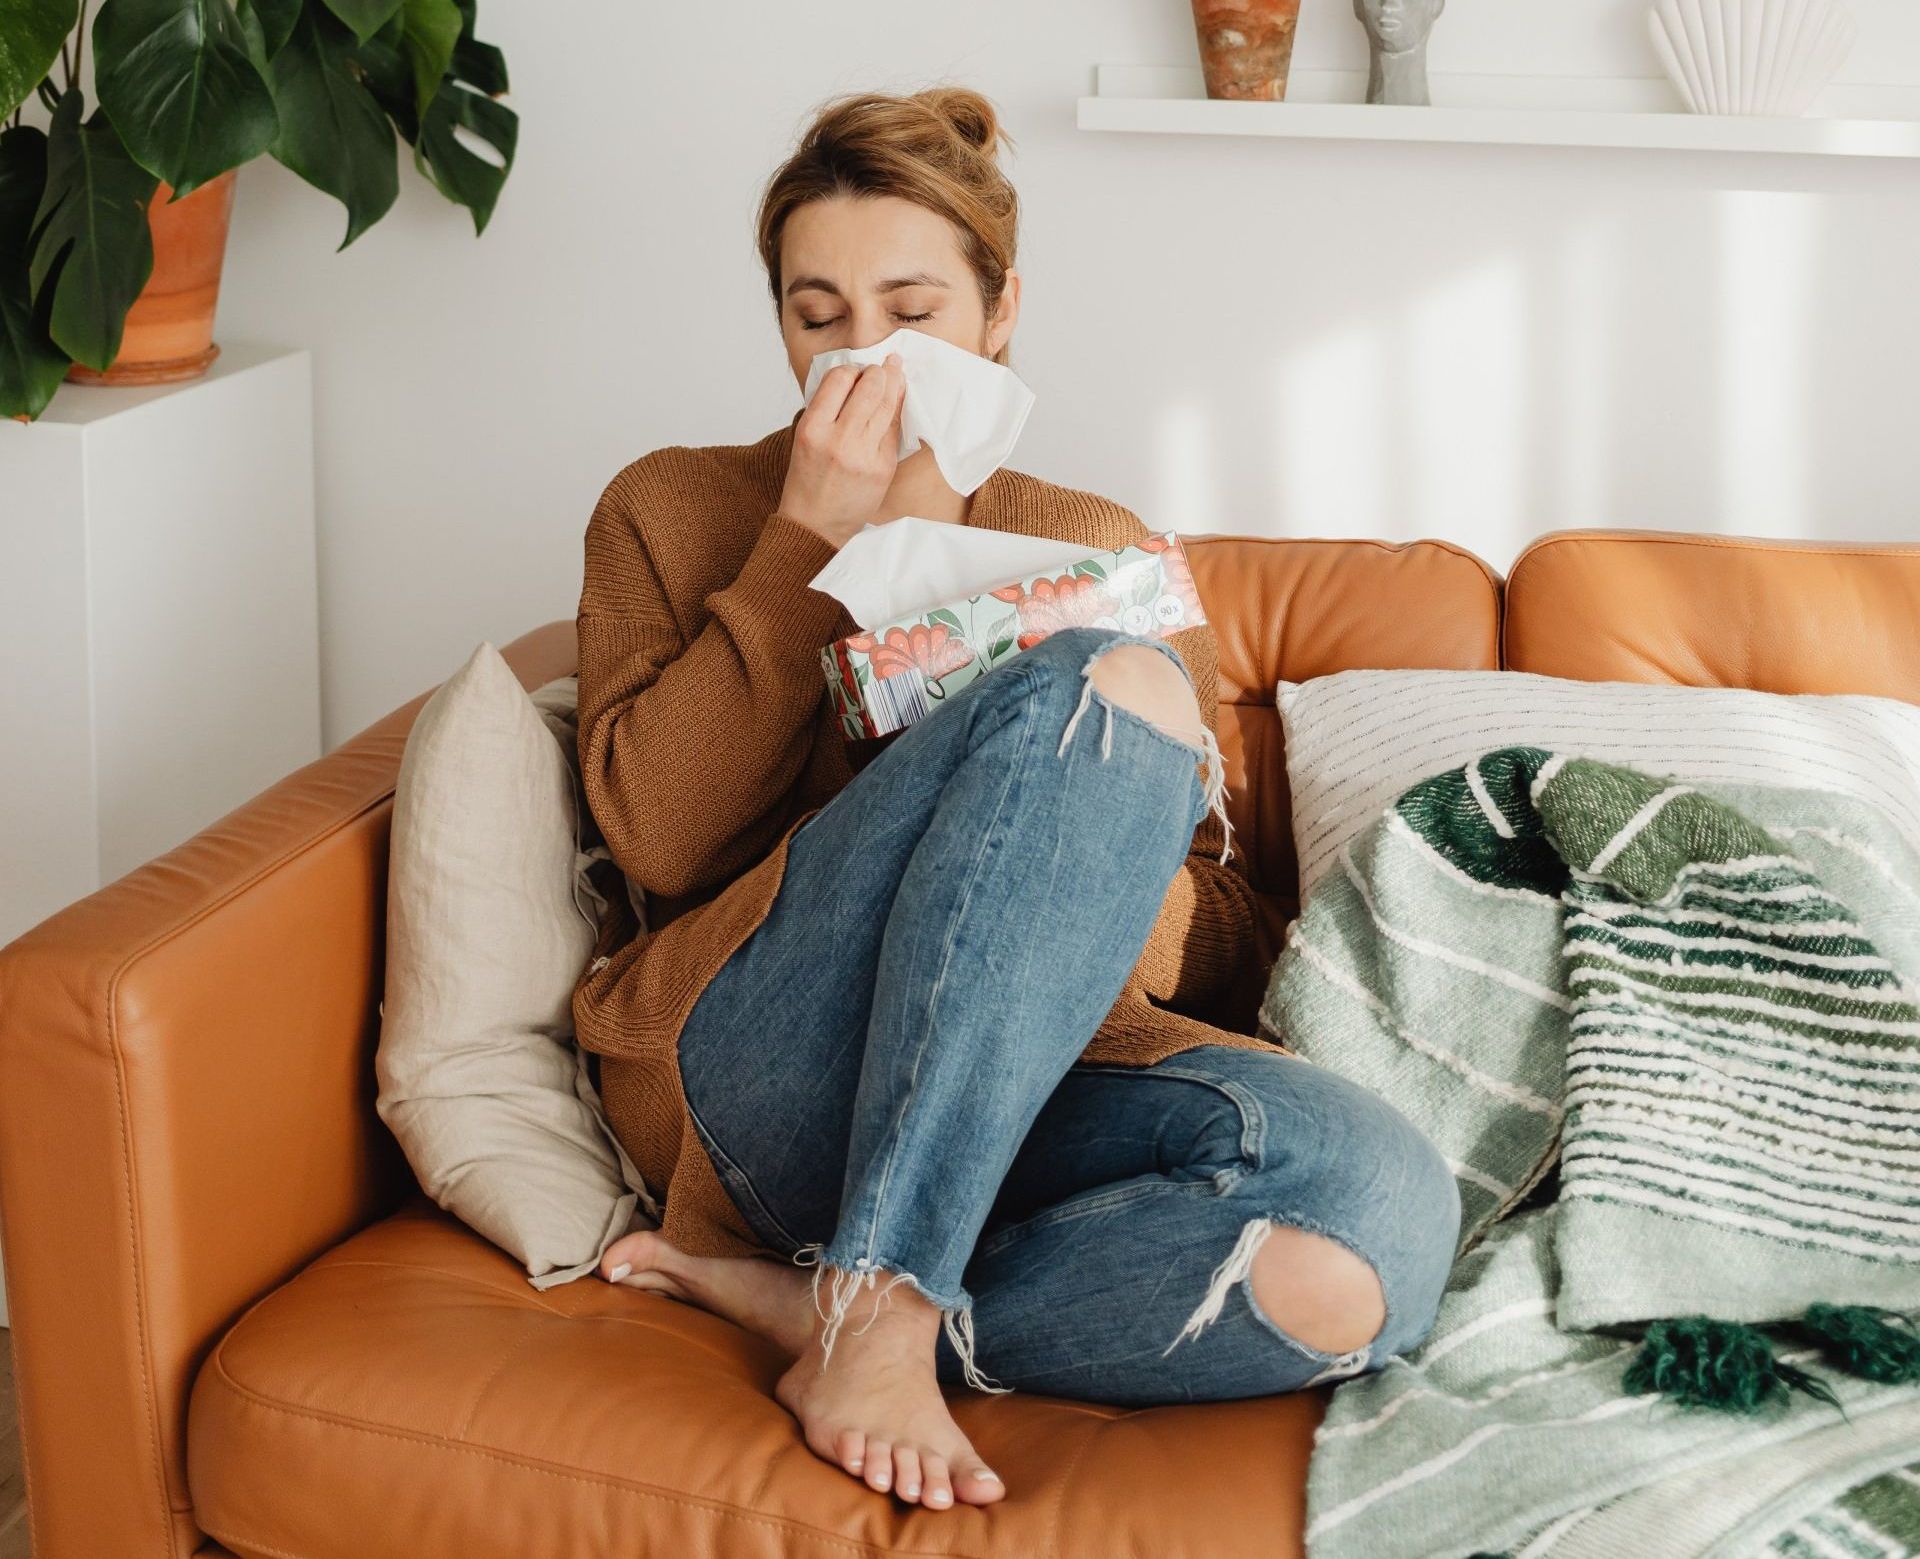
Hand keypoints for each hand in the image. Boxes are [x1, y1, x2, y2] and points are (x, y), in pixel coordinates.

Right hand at [779, 353, 905, 548]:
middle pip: (869, 388)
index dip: (851, 369)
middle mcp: (838, 440)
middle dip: (879, 371)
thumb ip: (826, 410)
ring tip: (896, 372)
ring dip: (894, 384)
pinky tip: (897, 400)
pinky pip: (894, 430)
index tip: (857, 370)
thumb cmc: (807, 481)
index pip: (838, 380)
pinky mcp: (883, 468)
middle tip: (883, 367)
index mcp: (812, 429)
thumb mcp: (804, 439)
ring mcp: (864, 455)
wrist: (815, 525)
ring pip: (887, 405)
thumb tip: (854, 378)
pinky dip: (896, 411)